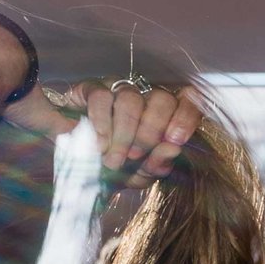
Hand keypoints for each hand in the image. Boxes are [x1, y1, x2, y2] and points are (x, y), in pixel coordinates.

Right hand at [12, 80, 203, 188]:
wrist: (77, 168)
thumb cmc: (115, 168)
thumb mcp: (140, 174)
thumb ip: (158, 165)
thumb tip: (172, 148)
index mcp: (166, 116)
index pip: (187, 102)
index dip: (186, 118)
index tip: (176, 141)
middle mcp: (146, 98)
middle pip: (161, 99)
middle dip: (151, 132)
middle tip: (136, 156)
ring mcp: (119, 91)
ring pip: (132, 98)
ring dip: (125, 132)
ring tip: (114, 158)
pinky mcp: (91, 89)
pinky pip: (101, 97)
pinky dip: (102, 121)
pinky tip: (99, 143)